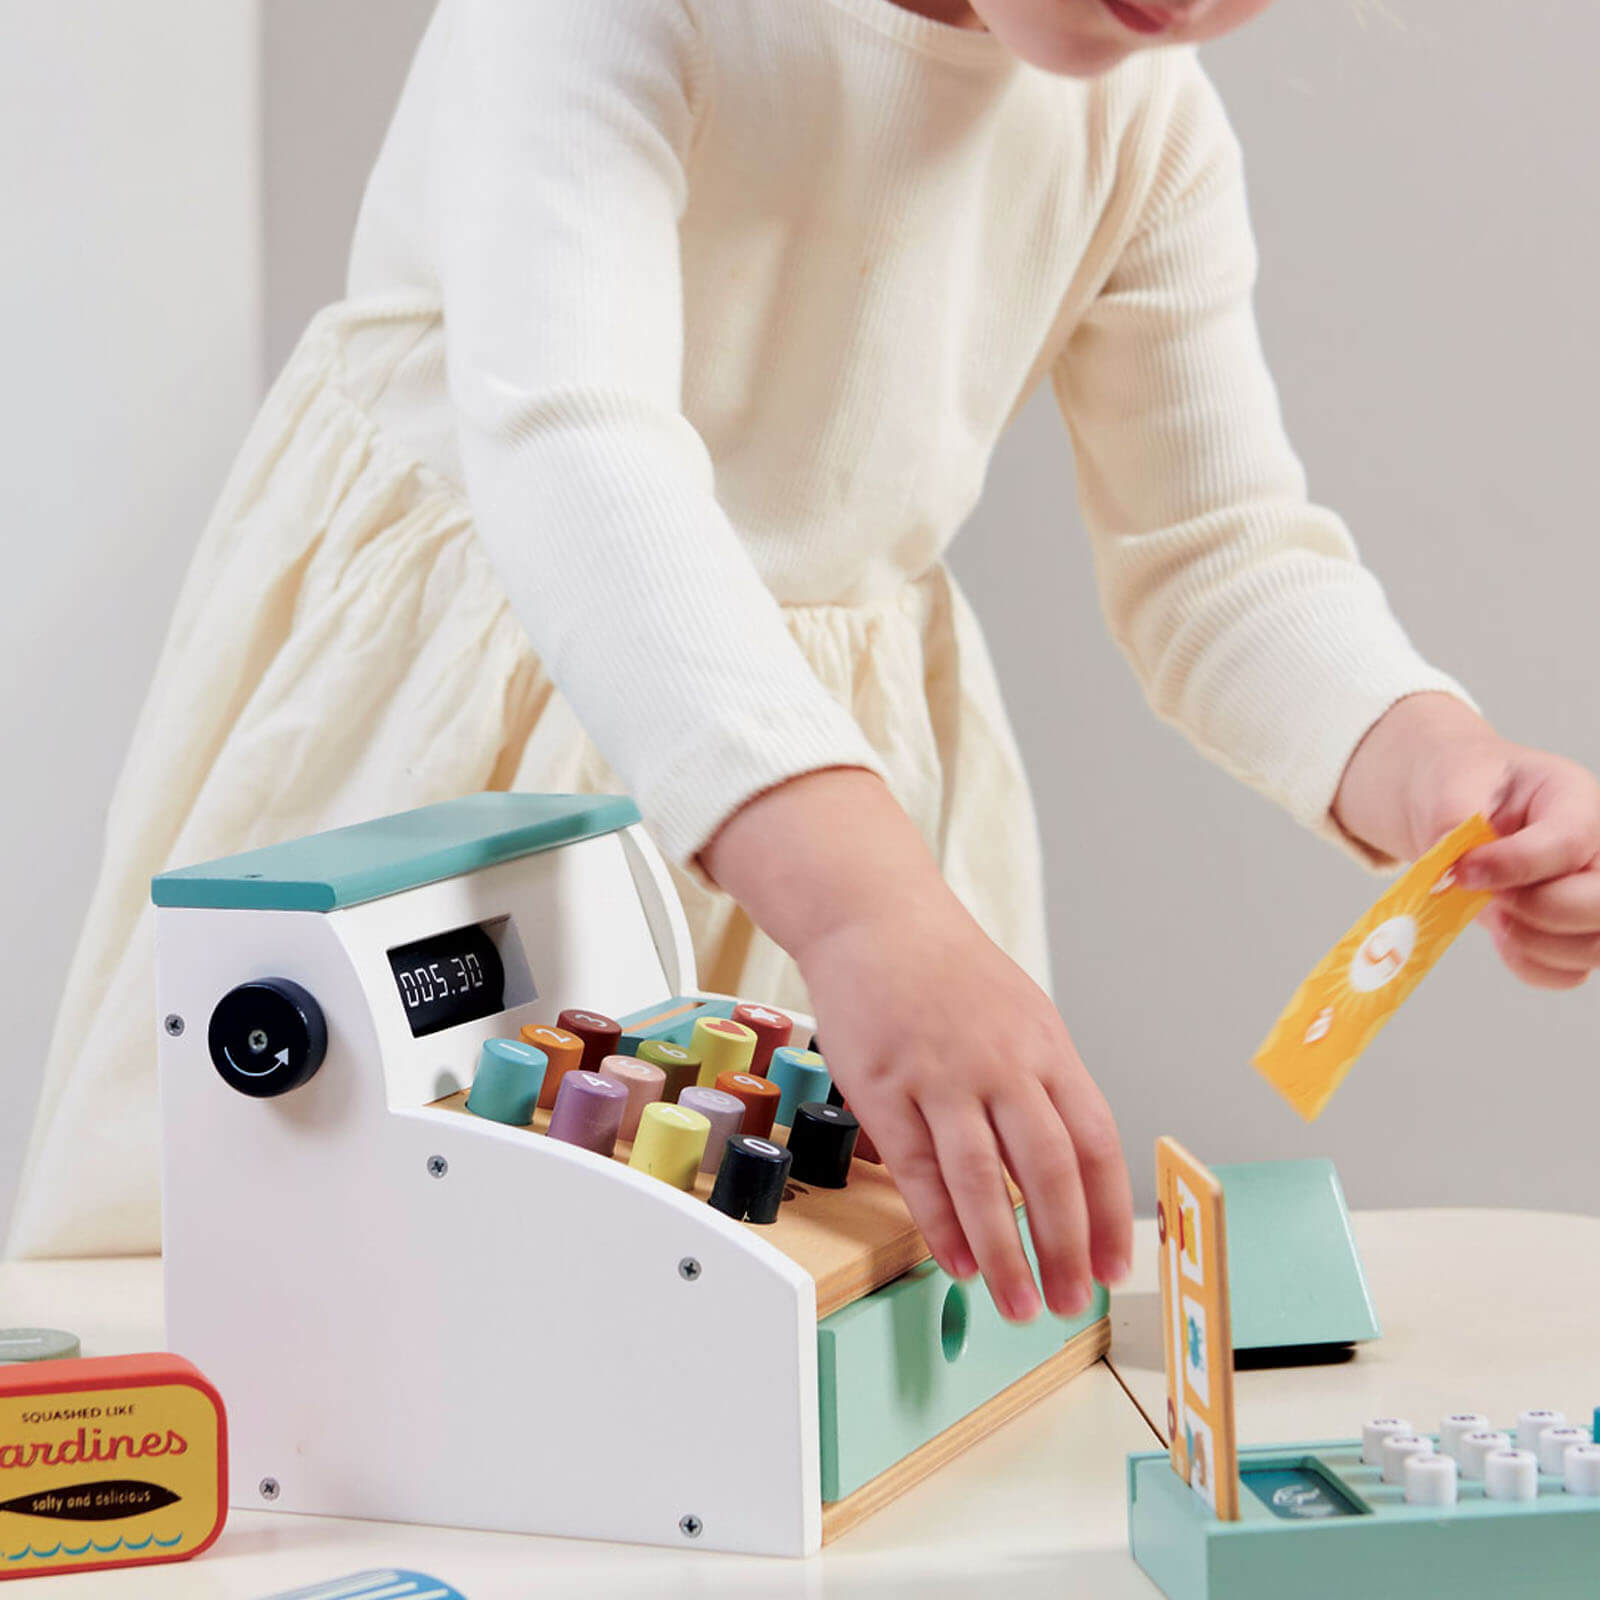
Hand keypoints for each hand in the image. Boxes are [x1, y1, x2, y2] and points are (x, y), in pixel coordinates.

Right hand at [701, 769, 1132, 1320]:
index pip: (1095, 1144)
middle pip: (1047, 1170)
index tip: (1114, 1265)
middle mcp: (1002, 1064)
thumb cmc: (951, 974)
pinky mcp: (884, 1085)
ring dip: (1004, 1253)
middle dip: (1064, 1248)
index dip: (1109, 1213)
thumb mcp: (1021, 1017)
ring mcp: (941, 1075)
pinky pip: (917, 1169)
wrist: (876, 920)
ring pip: (982, 1181)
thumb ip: (1046, 1087)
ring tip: (1017, 1305)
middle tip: (1069, 1302)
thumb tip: (1070, 1175)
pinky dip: (941, 1223)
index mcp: (1046, 1048)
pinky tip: (957, 1262)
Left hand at [1334, 694, 1599, 988]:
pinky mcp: (1575, 933)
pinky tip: (1501, 936)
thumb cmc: (1467, 785)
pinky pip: (1568, 972)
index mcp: (1576, 800)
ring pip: (1592, 946)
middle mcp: (1599, 852)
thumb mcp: (1452, 782)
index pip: (1570, 841)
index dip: (1516, 864)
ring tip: (1490, 910)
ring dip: (1531, 941)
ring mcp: (1593, 896)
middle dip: (1537, 908)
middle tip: (1484, 894)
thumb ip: (1452, 817)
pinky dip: (1528, 963)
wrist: (1463, 804)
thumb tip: (1452, 863)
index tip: (1465, 871)